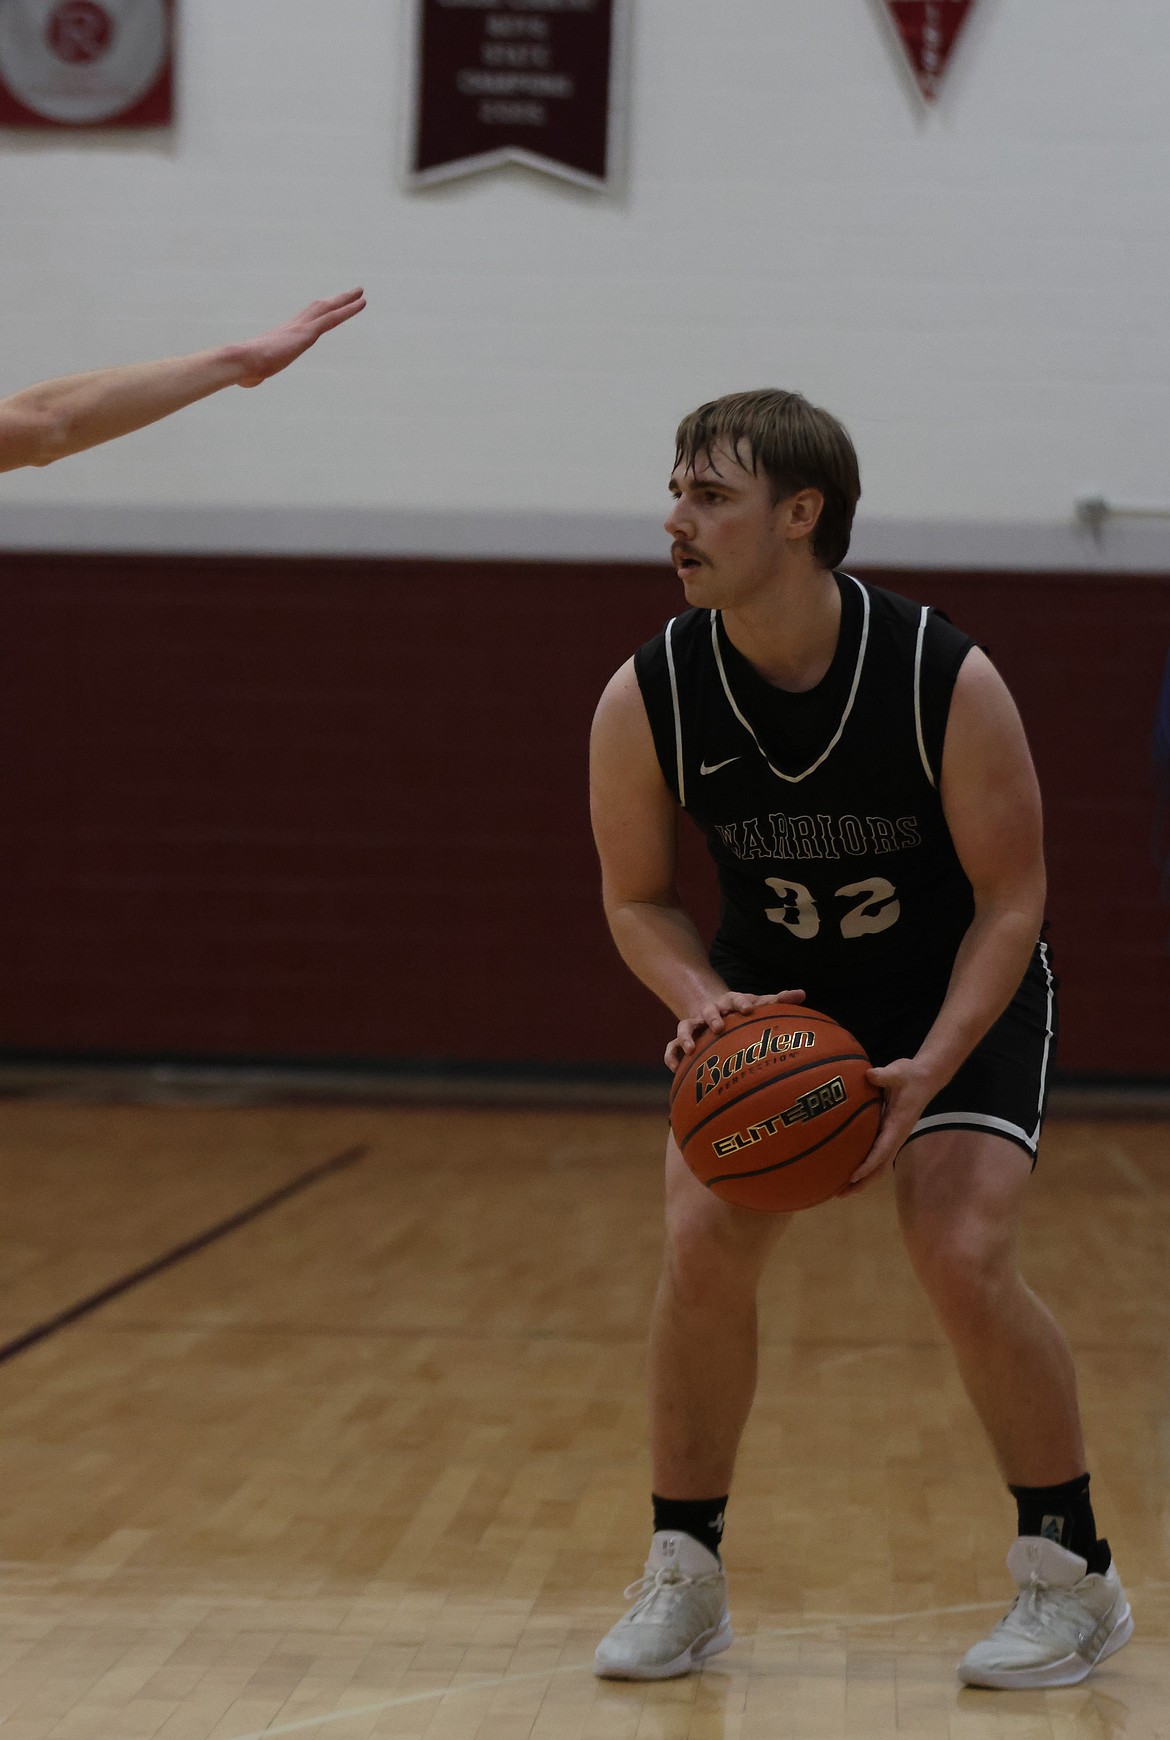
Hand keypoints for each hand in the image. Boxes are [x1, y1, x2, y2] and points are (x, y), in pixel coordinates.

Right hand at [235, 288, 365, 386]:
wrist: (241, 361)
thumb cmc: (244, 369)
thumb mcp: (254, 372)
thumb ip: (256, 373)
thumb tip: (249, 380)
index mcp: (283, 335)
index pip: (305, 321)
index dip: (318, 314)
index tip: (327, 308)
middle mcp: (293, 326)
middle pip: (318, 308)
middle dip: (334, 301)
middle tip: (350, 293)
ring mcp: (301, 327)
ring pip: (328, 309)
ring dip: (345, 300)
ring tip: (360, 293)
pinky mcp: (307, 333)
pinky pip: (332, 318)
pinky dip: (348, 310)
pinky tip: (361, 303)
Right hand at [665, 989, 805, 1072]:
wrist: (712, 1008)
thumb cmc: (741, 1010)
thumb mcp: (757, 1003)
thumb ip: (778, 1000)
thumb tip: (802, 993)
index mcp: (729, 1002)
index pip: (735, 998)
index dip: (741, 1003)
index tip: (748, 1009)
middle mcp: (710, 1011)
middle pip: (707, 1010)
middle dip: (712, 1017)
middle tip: (718, 1027)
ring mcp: (695, 1025)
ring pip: (684, 1026)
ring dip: (685, 1036)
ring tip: (690, 1050)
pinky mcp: (684, 1039)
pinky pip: (672, 1047)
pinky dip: (671, 1056)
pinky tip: (675, 1070)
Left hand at [842, 1055, 937, 1194]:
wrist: (925, 1077)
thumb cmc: (910, 1075)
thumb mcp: (898, 1072)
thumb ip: (884, 1075)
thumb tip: (869, 1075)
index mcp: (897, 1126)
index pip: (882, 1150)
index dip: (868, 1164)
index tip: (852, 1176)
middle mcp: (895, 1136)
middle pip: (879, 1167)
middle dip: (861, 1182)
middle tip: (840, 1194)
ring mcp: (892, 1136)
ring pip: (878, 1164)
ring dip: (862, 1179)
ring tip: (841, 1190)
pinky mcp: (888, 1133)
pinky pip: (876, 1154)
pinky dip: (864, 1165)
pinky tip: (848, 1168)